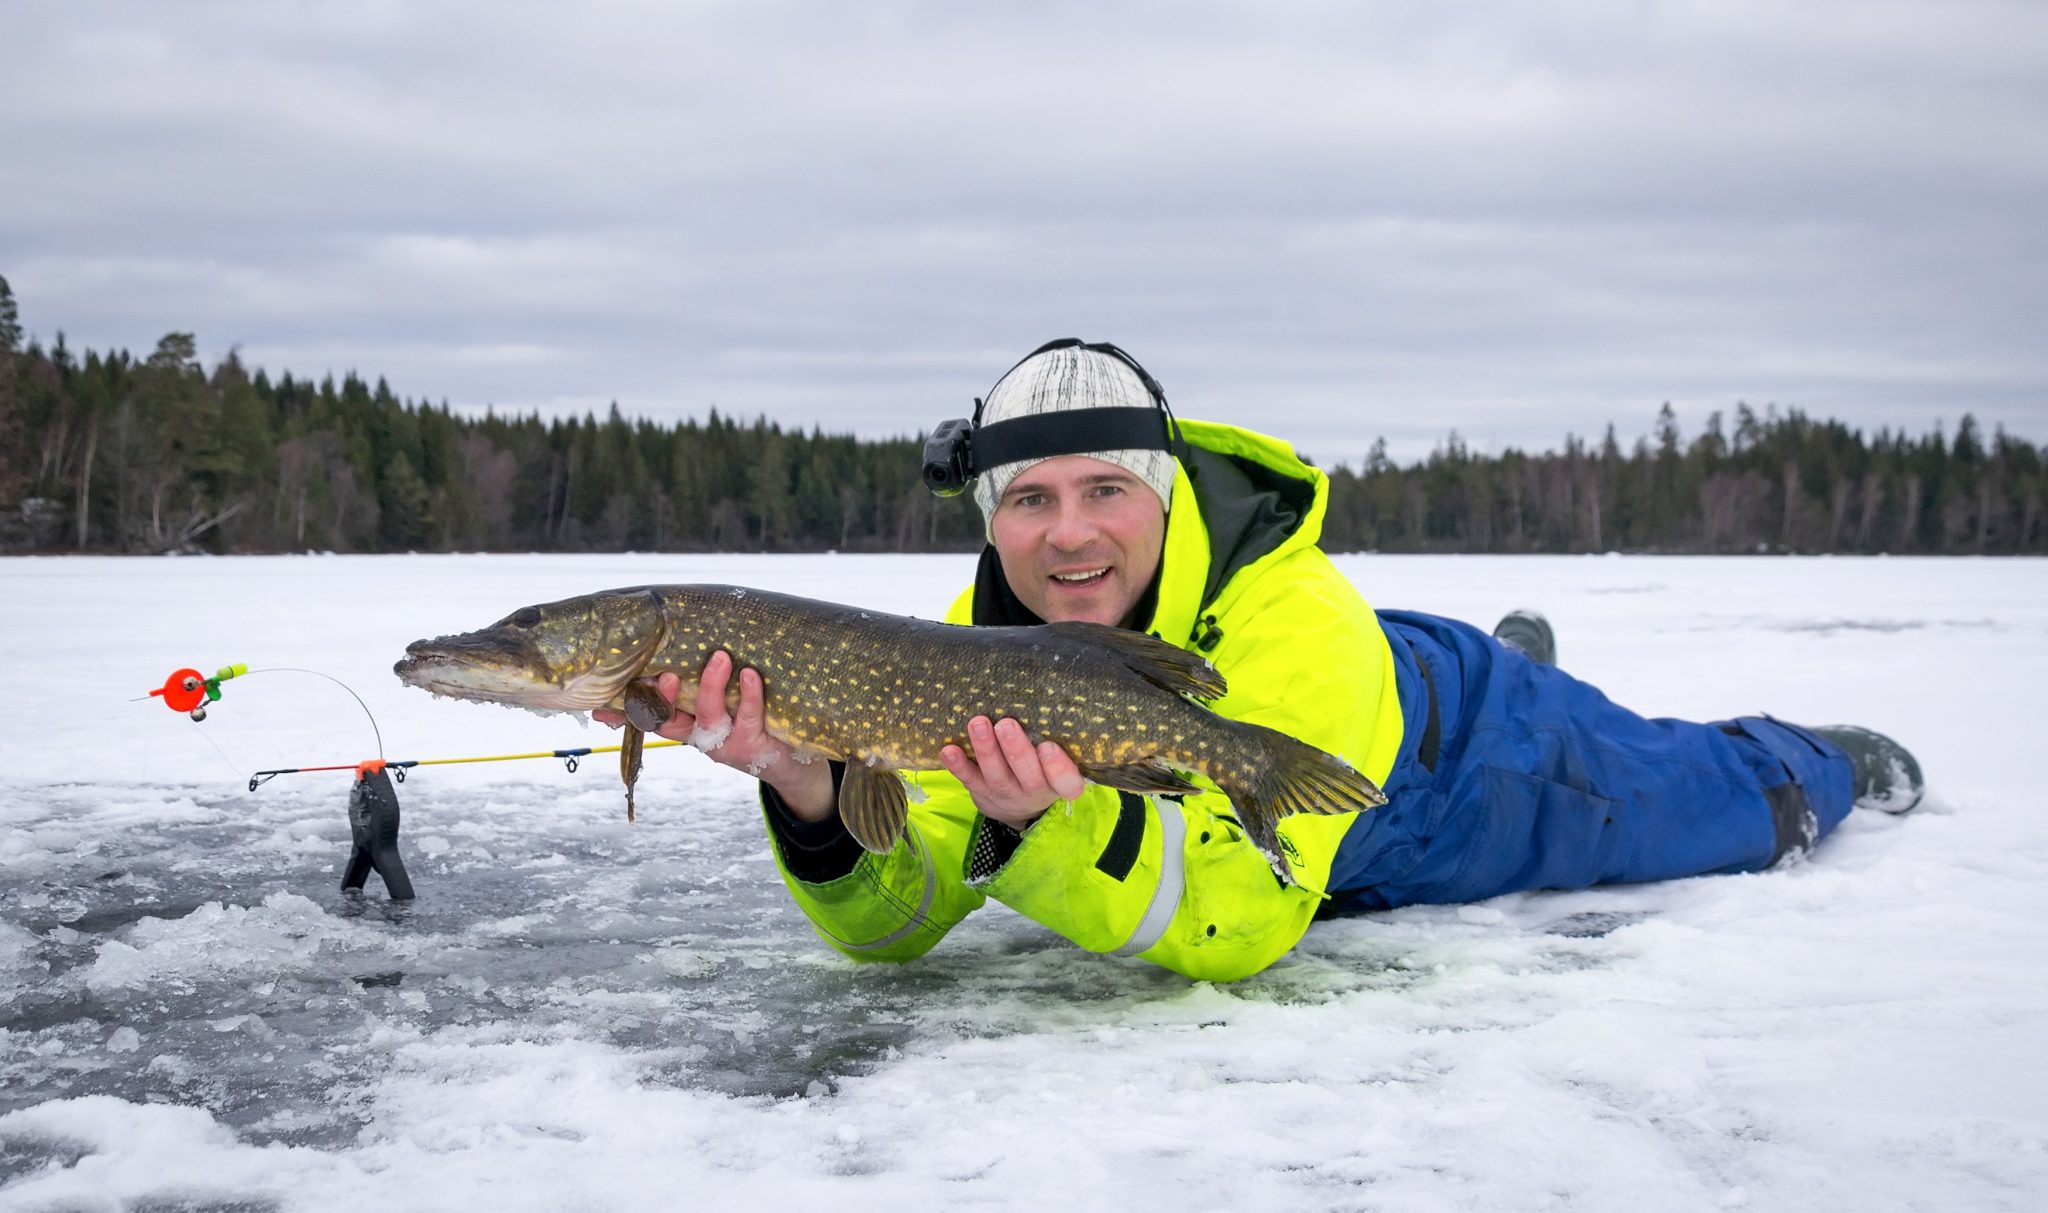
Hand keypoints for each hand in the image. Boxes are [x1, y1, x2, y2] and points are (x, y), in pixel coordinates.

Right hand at [593, 652, 835, 818]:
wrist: (790, 762)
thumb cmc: (750, 721)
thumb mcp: (720, 705)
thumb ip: (697, 684)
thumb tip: (676, 646)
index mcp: (686, 725)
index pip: (647, 717)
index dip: (624, 712)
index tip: (600, 706)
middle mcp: (700, 737)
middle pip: (671, 719)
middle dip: (663, 698)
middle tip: (663, 674)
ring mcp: (726, 743)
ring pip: (710, 716)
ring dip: (712, 686)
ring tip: (719, 657)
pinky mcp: (754, 745)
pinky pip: (749, 716)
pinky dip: (750, 694)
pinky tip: (751, 675)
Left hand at [940, 716, 1085, 829]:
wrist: (1017, 806)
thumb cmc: (1040, 767)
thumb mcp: (1054, 759)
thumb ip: (1051, 735)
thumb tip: (1040, 690)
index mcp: (1058, 782)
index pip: (1067, 782)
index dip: (1058, 767)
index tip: (1048, 746)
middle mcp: (1034, 790)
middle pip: (1029, 775)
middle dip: (1016, 750)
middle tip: (1006, 725)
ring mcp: (1006, 793)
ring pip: (997, 775)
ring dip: (986, 749)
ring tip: (978, 724)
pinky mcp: (982, 793)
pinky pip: (970, 780)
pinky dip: (958, 765)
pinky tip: (949, 749)